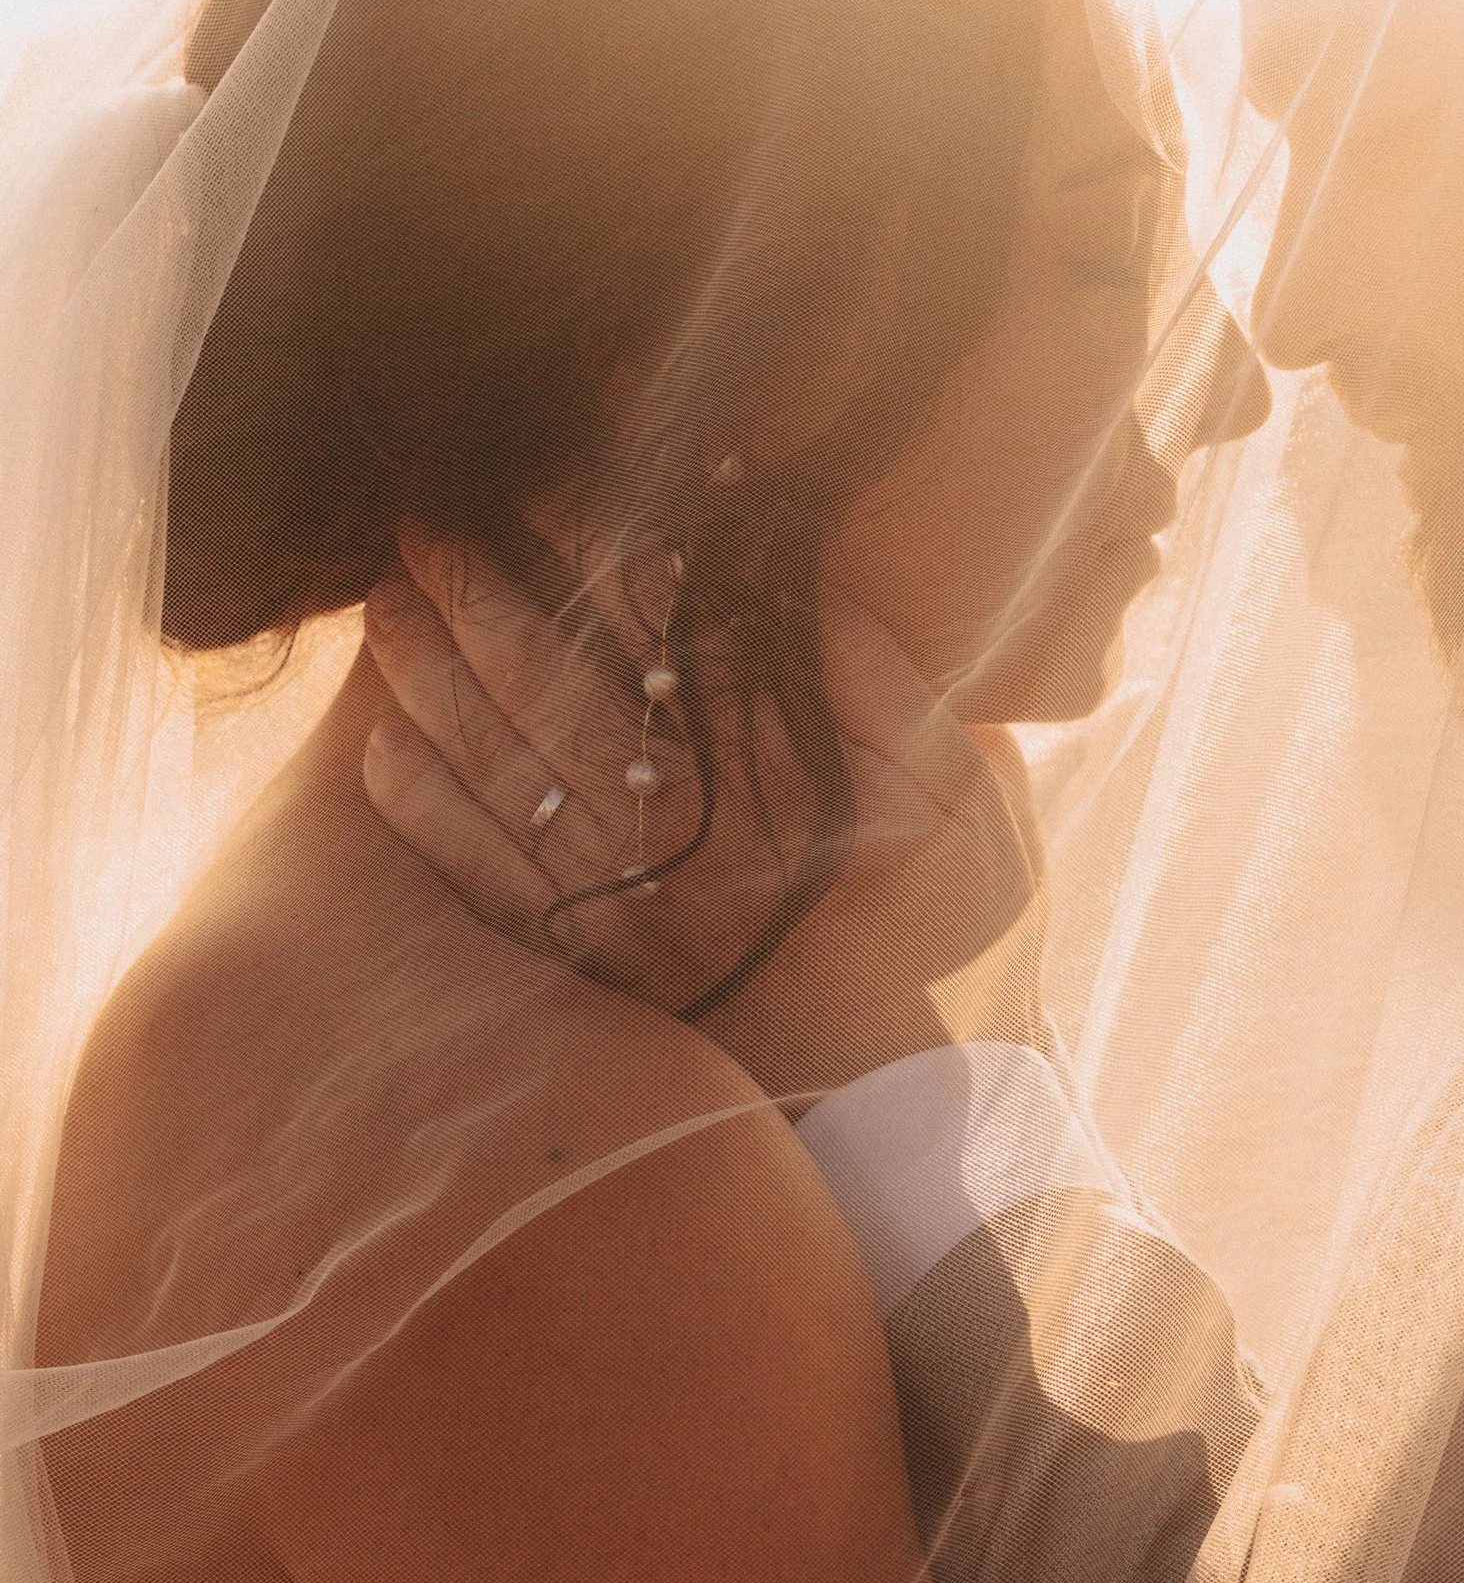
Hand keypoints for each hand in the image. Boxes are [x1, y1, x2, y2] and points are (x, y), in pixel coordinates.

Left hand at [362, 537, 1044, 1098]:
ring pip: (498, 765)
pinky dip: (422, 806)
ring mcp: (627, 903)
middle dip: (478, 591)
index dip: (588, 544)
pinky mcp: (591, 969)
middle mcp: (687, 830)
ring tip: (388, 609)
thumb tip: (772, 570)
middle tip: (423, 522)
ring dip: (429, 678)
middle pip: (551, 682)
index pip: (656, 624)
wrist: (924, 1099)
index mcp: (776, 768)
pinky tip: (381, 746)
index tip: (539, 483)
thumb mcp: (963, 788)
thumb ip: (870, 674)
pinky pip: (479, 874)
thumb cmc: (948, 926)